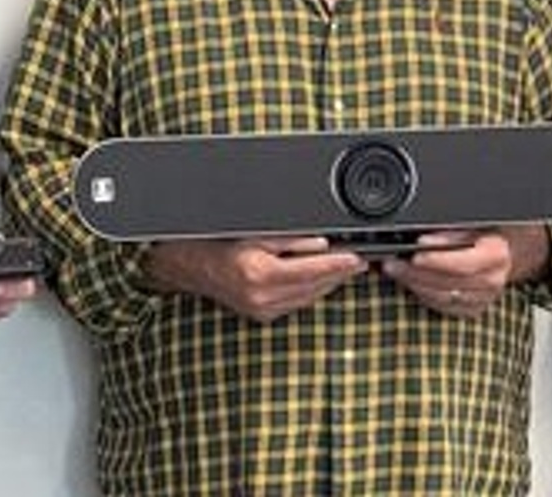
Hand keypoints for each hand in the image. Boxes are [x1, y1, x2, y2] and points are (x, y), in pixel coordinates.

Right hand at [144, 237, 366, 322]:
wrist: (192, 266)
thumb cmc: (218, 245)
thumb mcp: (256, 234)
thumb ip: (291, 241)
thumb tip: (321, 244)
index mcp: (261, 274)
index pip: (312, 271)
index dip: (339, 265)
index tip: (357, 259)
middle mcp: (263, 297)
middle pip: (315, 287)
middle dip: (338, 274)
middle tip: (358, 260)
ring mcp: (262, 310)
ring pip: (309, 298)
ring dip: (328, 283)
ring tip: (344, 268)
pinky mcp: (263, 317)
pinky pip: (297, 304)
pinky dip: (311, 291)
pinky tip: (319, 279)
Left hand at [378, 229, 514, 318]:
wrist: (510, 250)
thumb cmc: (491, 231)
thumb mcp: (478, 220)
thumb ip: (455, 227)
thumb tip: (426, 231)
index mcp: (496, 254)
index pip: (462, 262)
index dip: (436, 259)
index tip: (414, 252)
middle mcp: (492, 279)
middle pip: (447, 281)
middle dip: (416, 271)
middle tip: (393, 262)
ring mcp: (484, 297)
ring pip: (442, 295)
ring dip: (414, 283)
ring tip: (395, 270)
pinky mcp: (474, 308)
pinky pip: (444, 306)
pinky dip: (424, 295)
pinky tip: (411, 283)